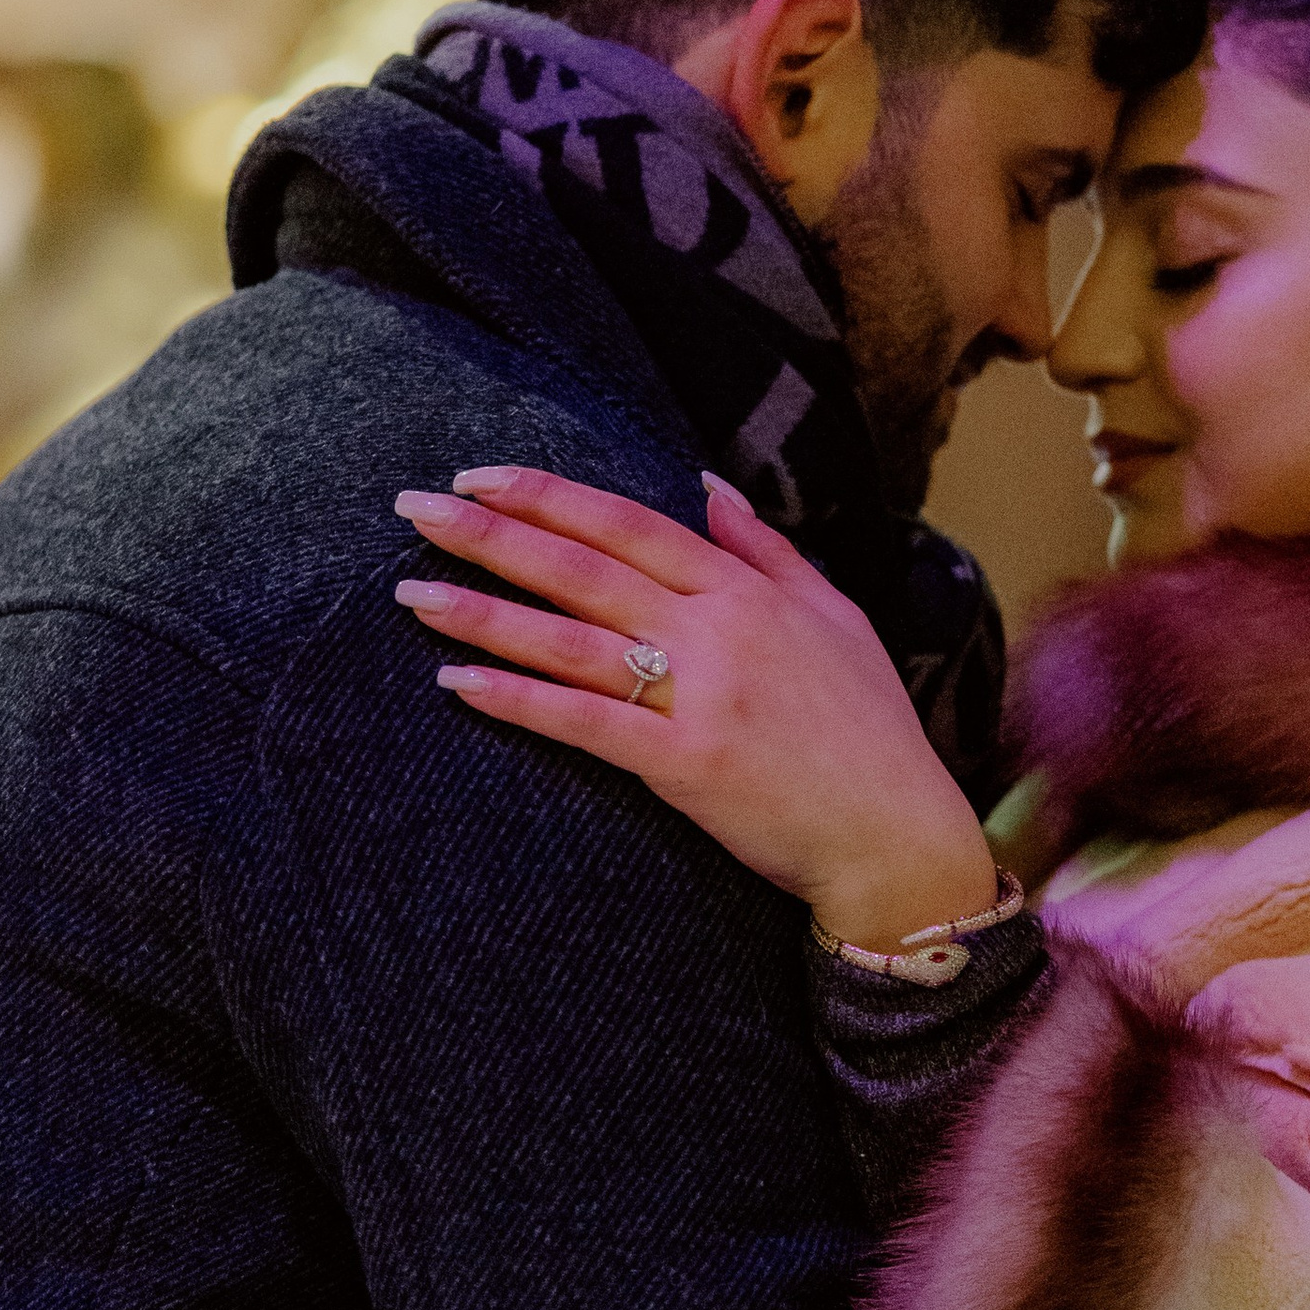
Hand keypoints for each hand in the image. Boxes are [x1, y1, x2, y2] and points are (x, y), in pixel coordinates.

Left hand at [390, 465, 998, 953]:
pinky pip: (585, 723)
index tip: (478, 475)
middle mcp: (719, 630)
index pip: (629, 523)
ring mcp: (701, 696)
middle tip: (413, 509)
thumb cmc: (868, 728)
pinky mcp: (686, 765)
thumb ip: (766, 549)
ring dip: (485, 612)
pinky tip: (459, 682)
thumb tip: (707, 485)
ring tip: (412, 592)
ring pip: (571, 640)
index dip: (549, 495)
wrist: (897, 834)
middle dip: (492, 533)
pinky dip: (520, 699)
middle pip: (583, 568)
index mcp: (747, 590)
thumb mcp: (835, 616)